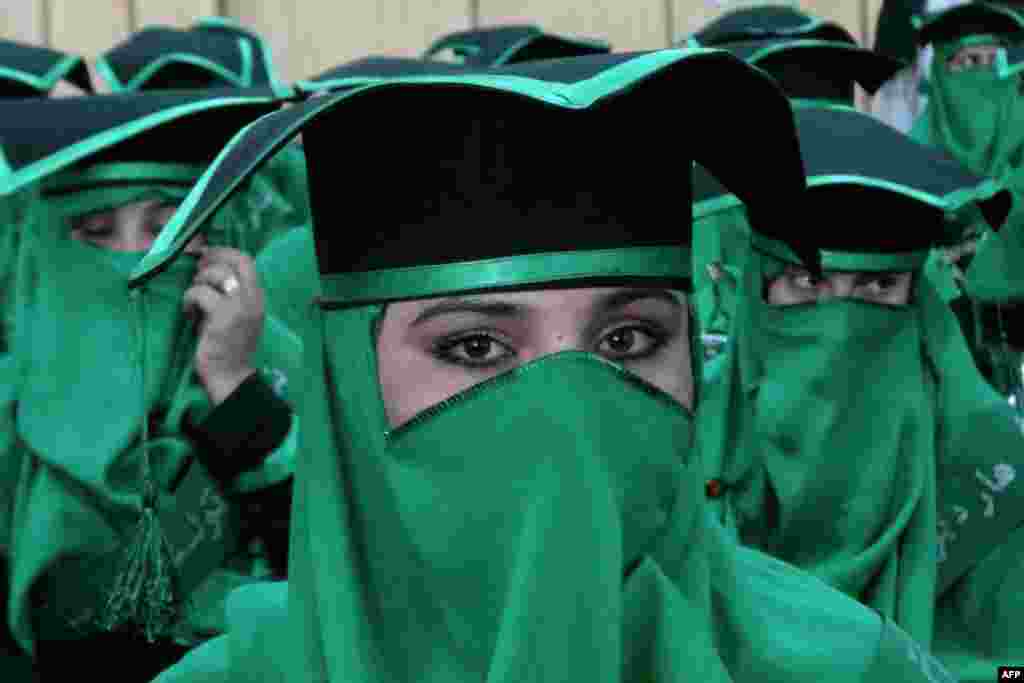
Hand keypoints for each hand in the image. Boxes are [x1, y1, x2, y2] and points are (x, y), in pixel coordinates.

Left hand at [184, 247, 264, 404]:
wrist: (231, 377)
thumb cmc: (229, 347)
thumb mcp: (236, 315)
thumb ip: (229, 293)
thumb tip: (205, 268)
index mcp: (258, 297)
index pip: (246, 260)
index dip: (224, 252)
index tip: (206, 256)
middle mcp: (253, 299)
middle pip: (233, 261)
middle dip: (209, 262)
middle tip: (196, 274)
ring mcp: (239, 308)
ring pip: (214, 275)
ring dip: (197, 282)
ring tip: (192, 299)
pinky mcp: (222, 318)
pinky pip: (199, 293)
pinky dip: (188, 300)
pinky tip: (188, 314)